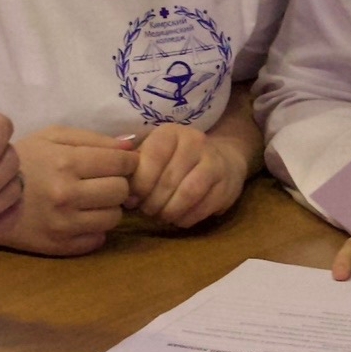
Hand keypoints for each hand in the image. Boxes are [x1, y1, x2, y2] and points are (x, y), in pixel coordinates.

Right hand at [4, 127, 140, 255]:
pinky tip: (78, 218)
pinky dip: (94, 228)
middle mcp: (67, 194)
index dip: (128, 161)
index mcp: (66, 162)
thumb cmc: (25, 159)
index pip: (122, 163)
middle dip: (118, 183)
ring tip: (90, 200)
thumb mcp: (53, 137)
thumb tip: (131, 146)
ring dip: (107, 207)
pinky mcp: (61, 247)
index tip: (121, 162)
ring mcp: (64, 224)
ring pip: (114, 217)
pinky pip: (99, 239)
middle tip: (102, 181)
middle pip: (121, 191)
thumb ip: (93, 139)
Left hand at [127, 124, 249, 226]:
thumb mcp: (153, 153)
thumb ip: (135, 168)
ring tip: (161, 216)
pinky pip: (204, 207)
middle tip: (146, 211)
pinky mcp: (227, 184)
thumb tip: (124, 193)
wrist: (222, 158)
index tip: (132, 199)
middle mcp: (195, 142)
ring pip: (188, 193)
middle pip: (168, 179)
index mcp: (171, 133)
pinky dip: (186, 218)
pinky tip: (178, 219)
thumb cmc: (176, 159)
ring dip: (170, 211)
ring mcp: (214, 162)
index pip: (153, 157)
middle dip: (152, 202)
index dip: (140, 182)